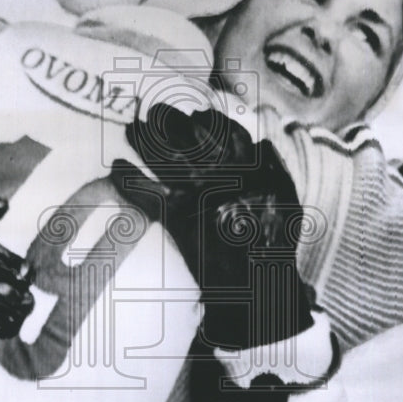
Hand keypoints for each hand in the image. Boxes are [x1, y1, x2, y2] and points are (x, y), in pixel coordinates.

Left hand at [113, 104, 313, 349]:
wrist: (258, 291)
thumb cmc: (273, 246)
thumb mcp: (287, 203)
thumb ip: (275, 169)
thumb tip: (260, 140)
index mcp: (252, 170)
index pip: (227, 134)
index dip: (208, 121)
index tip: (195, 113)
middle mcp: (225, 178)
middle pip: (191, 140)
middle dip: (170, 122)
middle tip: (154, 110)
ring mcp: (201, 199)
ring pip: (167, 160)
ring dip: (144, 141)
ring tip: (130, 128)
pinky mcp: (180, 222)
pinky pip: (148, 196)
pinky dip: (129, 180)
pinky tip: (115, 167)